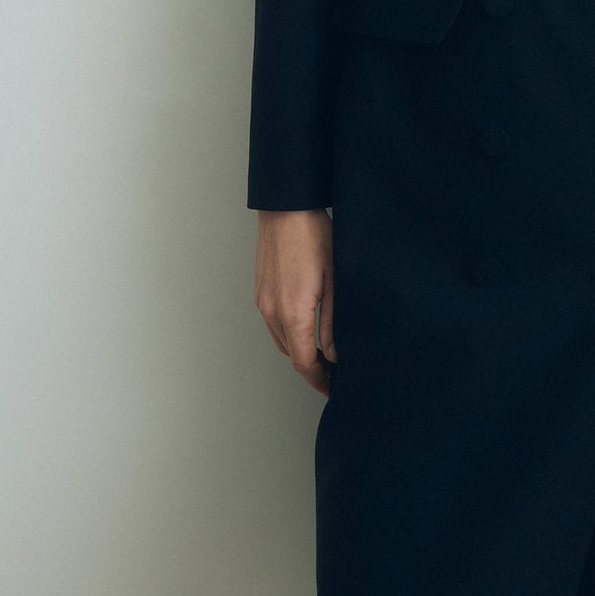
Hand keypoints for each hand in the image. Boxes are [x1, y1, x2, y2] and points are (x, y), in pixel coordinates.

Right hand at [254, 208, 335, 395]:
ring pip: (280, 340)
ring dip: (297, 352)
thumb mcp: (334, 281)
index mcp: (292, 313)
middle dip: (309, 369)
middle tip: (331, 374)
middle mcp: (272, 312)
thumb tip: (333, 353)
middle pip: (289, 354)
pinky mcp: (260, 290)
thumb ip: (332, 322)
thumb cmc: (314, 237)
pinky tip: (303, 330)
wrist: (286, 208)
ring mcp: (263, 301)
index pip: (303, 362)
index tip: (332, 387)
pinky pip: (273, 323)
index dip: (318, 379)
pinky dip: (287, 335)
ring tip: (320, 356)